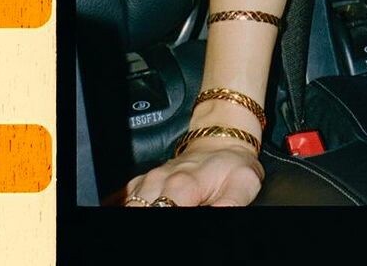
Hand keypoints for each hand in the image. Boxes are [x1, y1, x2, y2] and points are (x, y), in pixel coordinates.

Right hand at [119, 138, 264, 207]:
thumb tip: (218, 216)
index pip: (162, 211)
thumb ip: (229, 205)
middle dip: (151, 215)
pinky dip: (130, 207)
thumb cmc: (232, 165)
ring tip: (160, 211)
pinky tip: (146, 209)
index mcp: (182, 184)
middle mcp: (159, 181)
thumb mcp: (242, 185)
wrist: (221, 139)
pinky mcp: (141, 183)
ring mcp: (147, 181)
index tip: (177, 226)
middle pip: (139, 210)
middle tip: (171, 220)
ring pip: (129, 205)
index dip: (169, 220)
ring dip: (140, 211)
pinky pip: (124, 199)